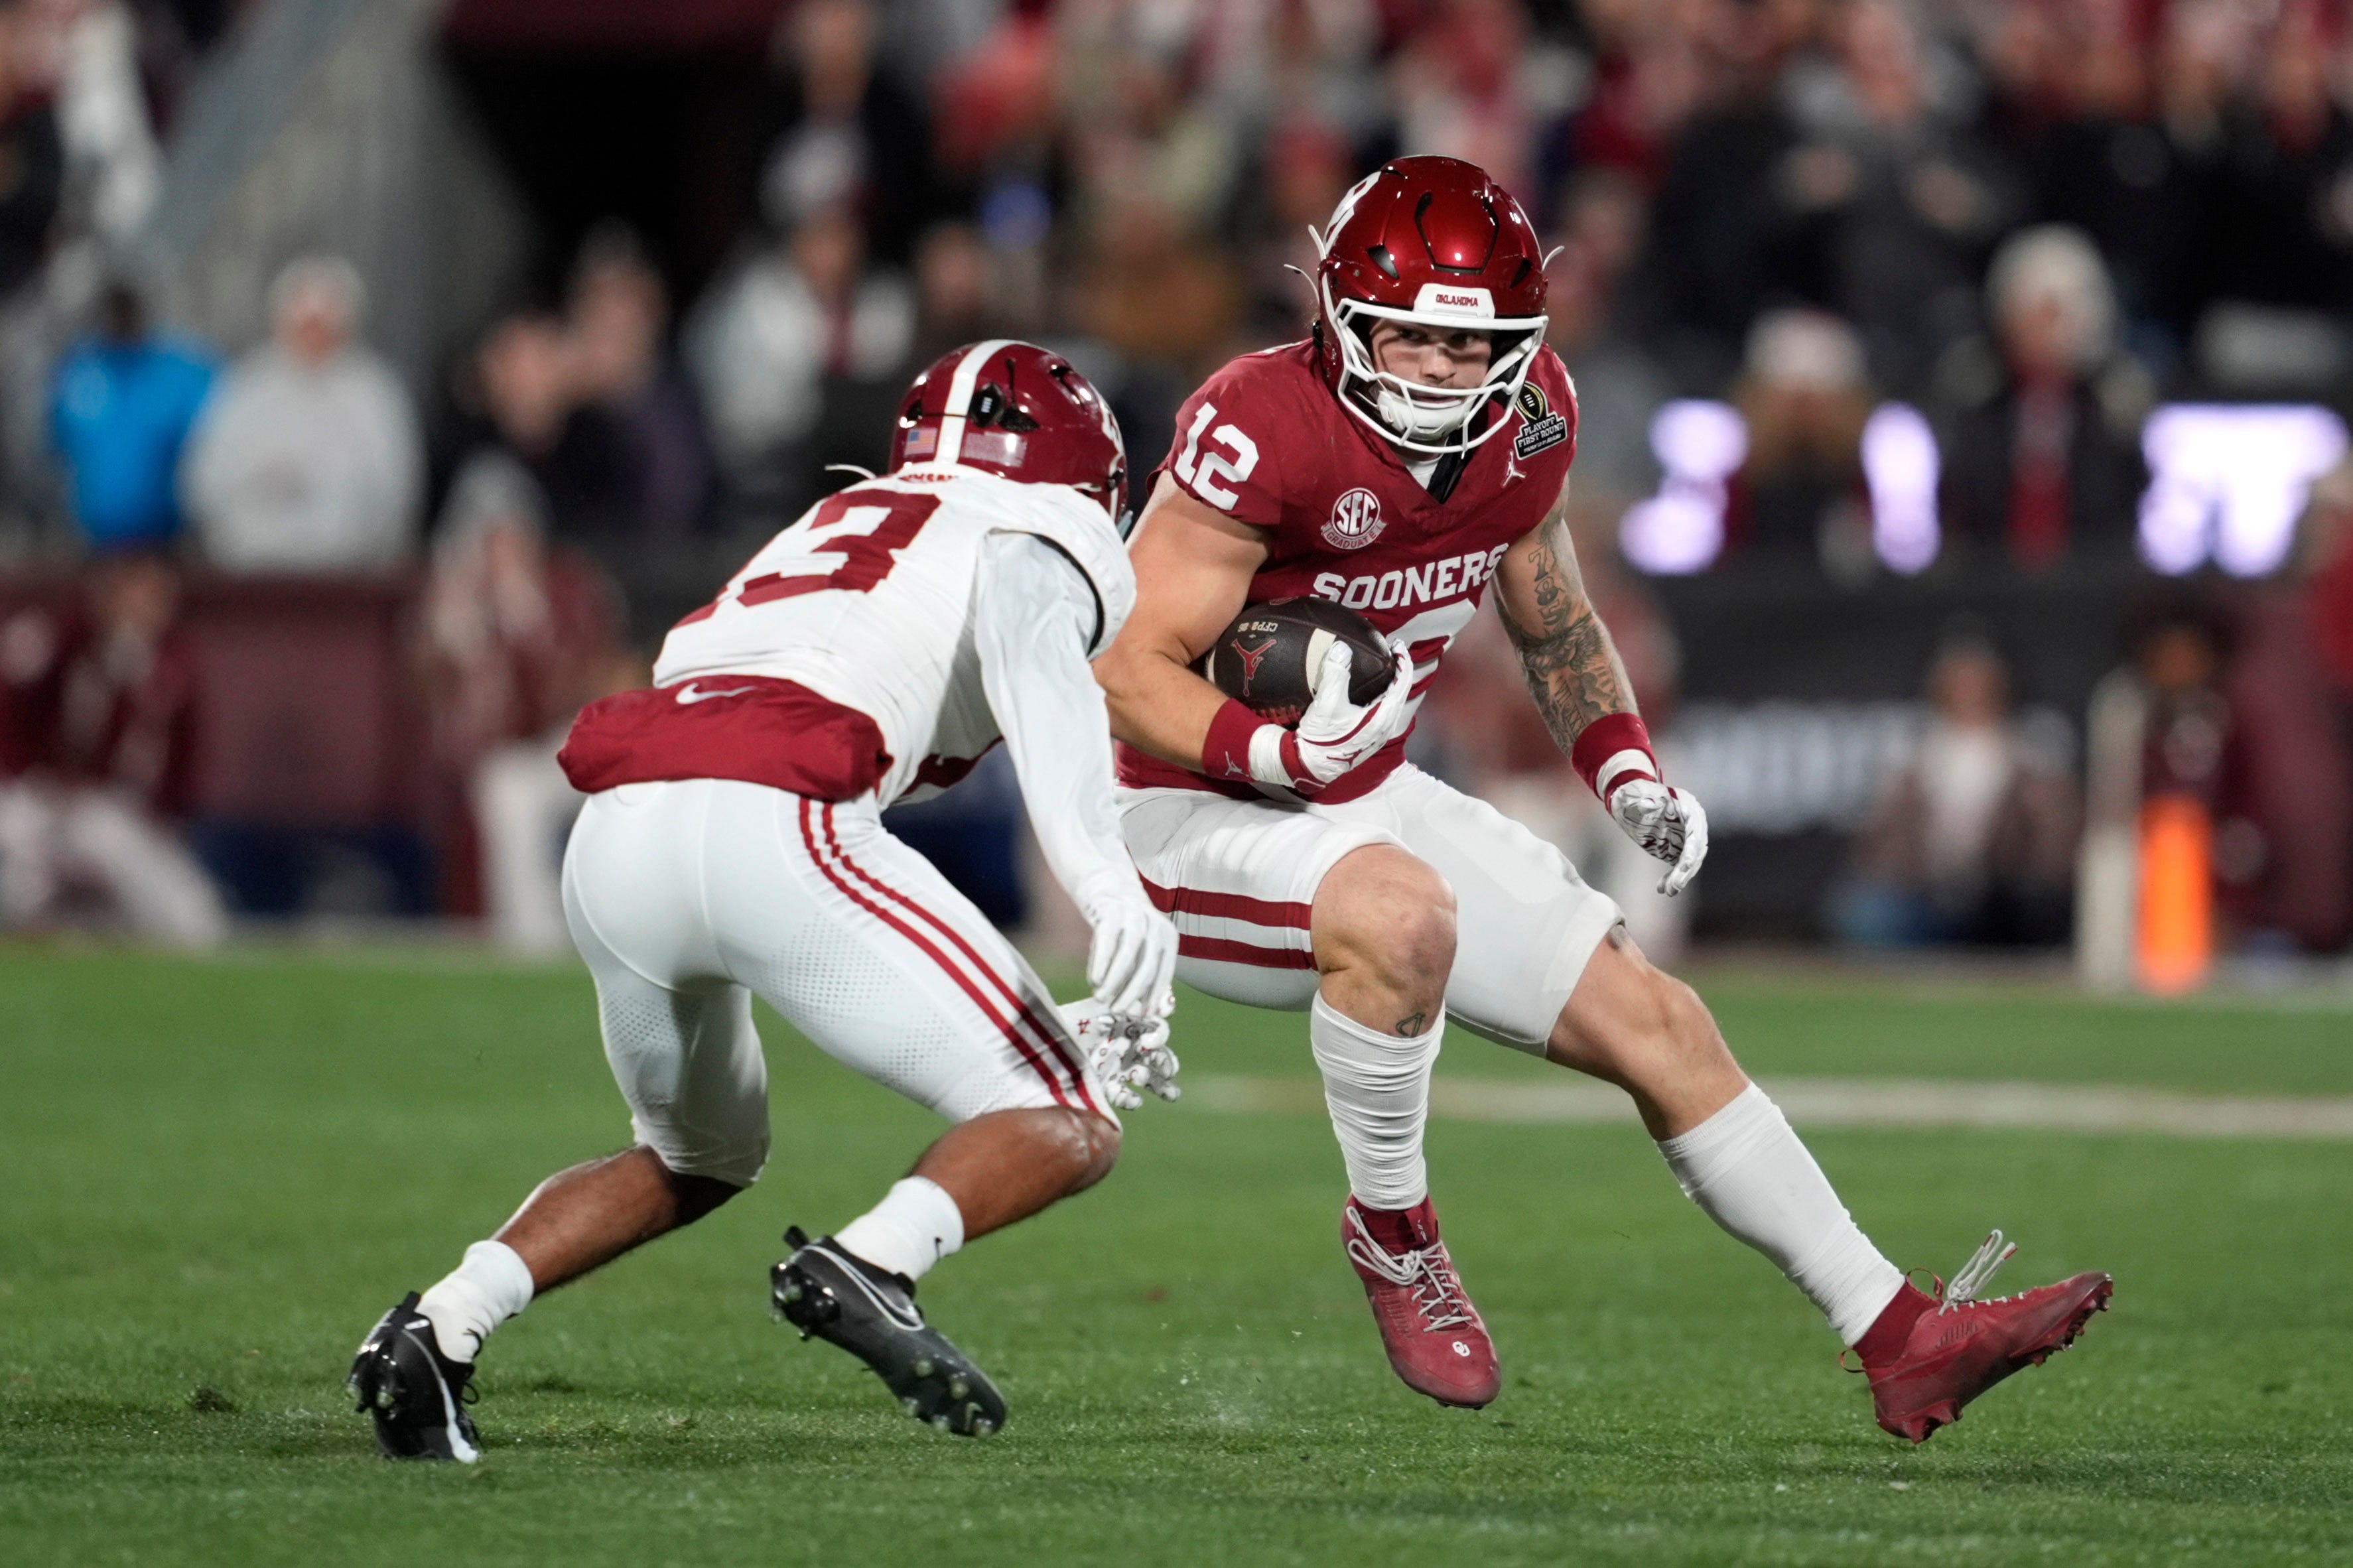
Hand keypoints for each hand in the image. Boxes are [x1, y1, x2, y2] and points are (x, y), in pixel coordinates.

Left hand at [1057, 1000, 1181, 1110]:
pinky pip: (1124, 1096)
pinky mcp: (1105, 1086)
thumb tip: (1162, 1003)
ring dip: (1160, 1086)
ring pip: (1148, 1079)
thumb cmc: (1070, 1021)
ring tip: (1171, 1094)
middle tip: (1168, 1070)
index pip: (1156, 1029)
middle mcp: (1129, 1046)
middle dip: (1166, 1064)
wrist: (1042, 1044)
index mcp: (1130, 1025)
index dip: (1159, 1035)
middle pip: (1158, 1056)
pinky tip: (1135, 1101)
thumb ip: (1128, 1005)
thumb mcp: (1097, 1009)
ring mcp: (1118, 1068)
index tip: (1148, 1042)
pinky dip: (1131, 1100)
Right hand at [1074, 875, 1177, 1022]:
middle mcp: (1155, 926)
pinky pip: (1107, 941)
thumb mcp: (1141, 948)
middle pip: (1148, 966)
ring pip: (1128, 955)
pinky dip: (1101, 963)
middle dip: (1133, 992)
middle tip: (1118, 1011)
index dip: (1154, 996)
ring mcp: (1134, 917)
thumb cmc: (1127, 929)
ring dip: (1115, 980)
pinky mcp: (1111, 911)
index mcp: (1168, 938)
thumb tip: (1139, 1010)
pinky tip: (1095, 980)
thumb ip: (1141, 974)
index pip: (1164, 972)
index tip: (1143, 1015)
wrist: (1109, 888)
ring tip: (1101, 998)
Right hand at [1250, 642, 1414, 794]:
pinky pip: (1384, 711)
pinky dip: (1383, 696)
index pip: (1402, 684)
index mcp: (1382, 718)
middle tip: (1393, 652)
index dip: (1402, 661)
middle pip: (1401, 693)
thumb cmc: (1321, 739)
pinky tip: (1371, 692)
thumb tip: (1342, 648)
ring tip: (1384, 669)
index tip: (1397, 645)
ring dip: (1391, 685)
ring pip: (1393, 703)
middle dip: (1399, 671)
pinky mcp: (1368, 739)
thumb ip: (1336, 674)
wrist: (1311, 766)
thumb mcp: (1327, 704)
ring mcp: (1377, 735)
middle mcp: (1385, 727)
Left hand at [1605, 777, 1709, 895]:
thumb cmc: (1633, 793)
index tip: (1684, 865)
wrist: (1629, 797)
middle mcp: (1691, 823)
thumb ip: (1640, 801)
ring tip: (1667, 891)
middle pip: (1695, 850)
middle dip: (1685, 870)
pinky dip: (1672, 877)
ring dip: (1680, 877)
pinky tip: (1662, 888)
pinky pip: (1679, 865)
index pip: (1695, 831)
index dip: (1691, 849)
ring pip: (1689, 861)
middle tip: (1674, 887)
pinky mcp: (1676, 846)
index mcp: (1688, 806)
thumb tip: (1646, 805)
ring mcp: (1685, 835)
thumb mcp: (1634, 794)